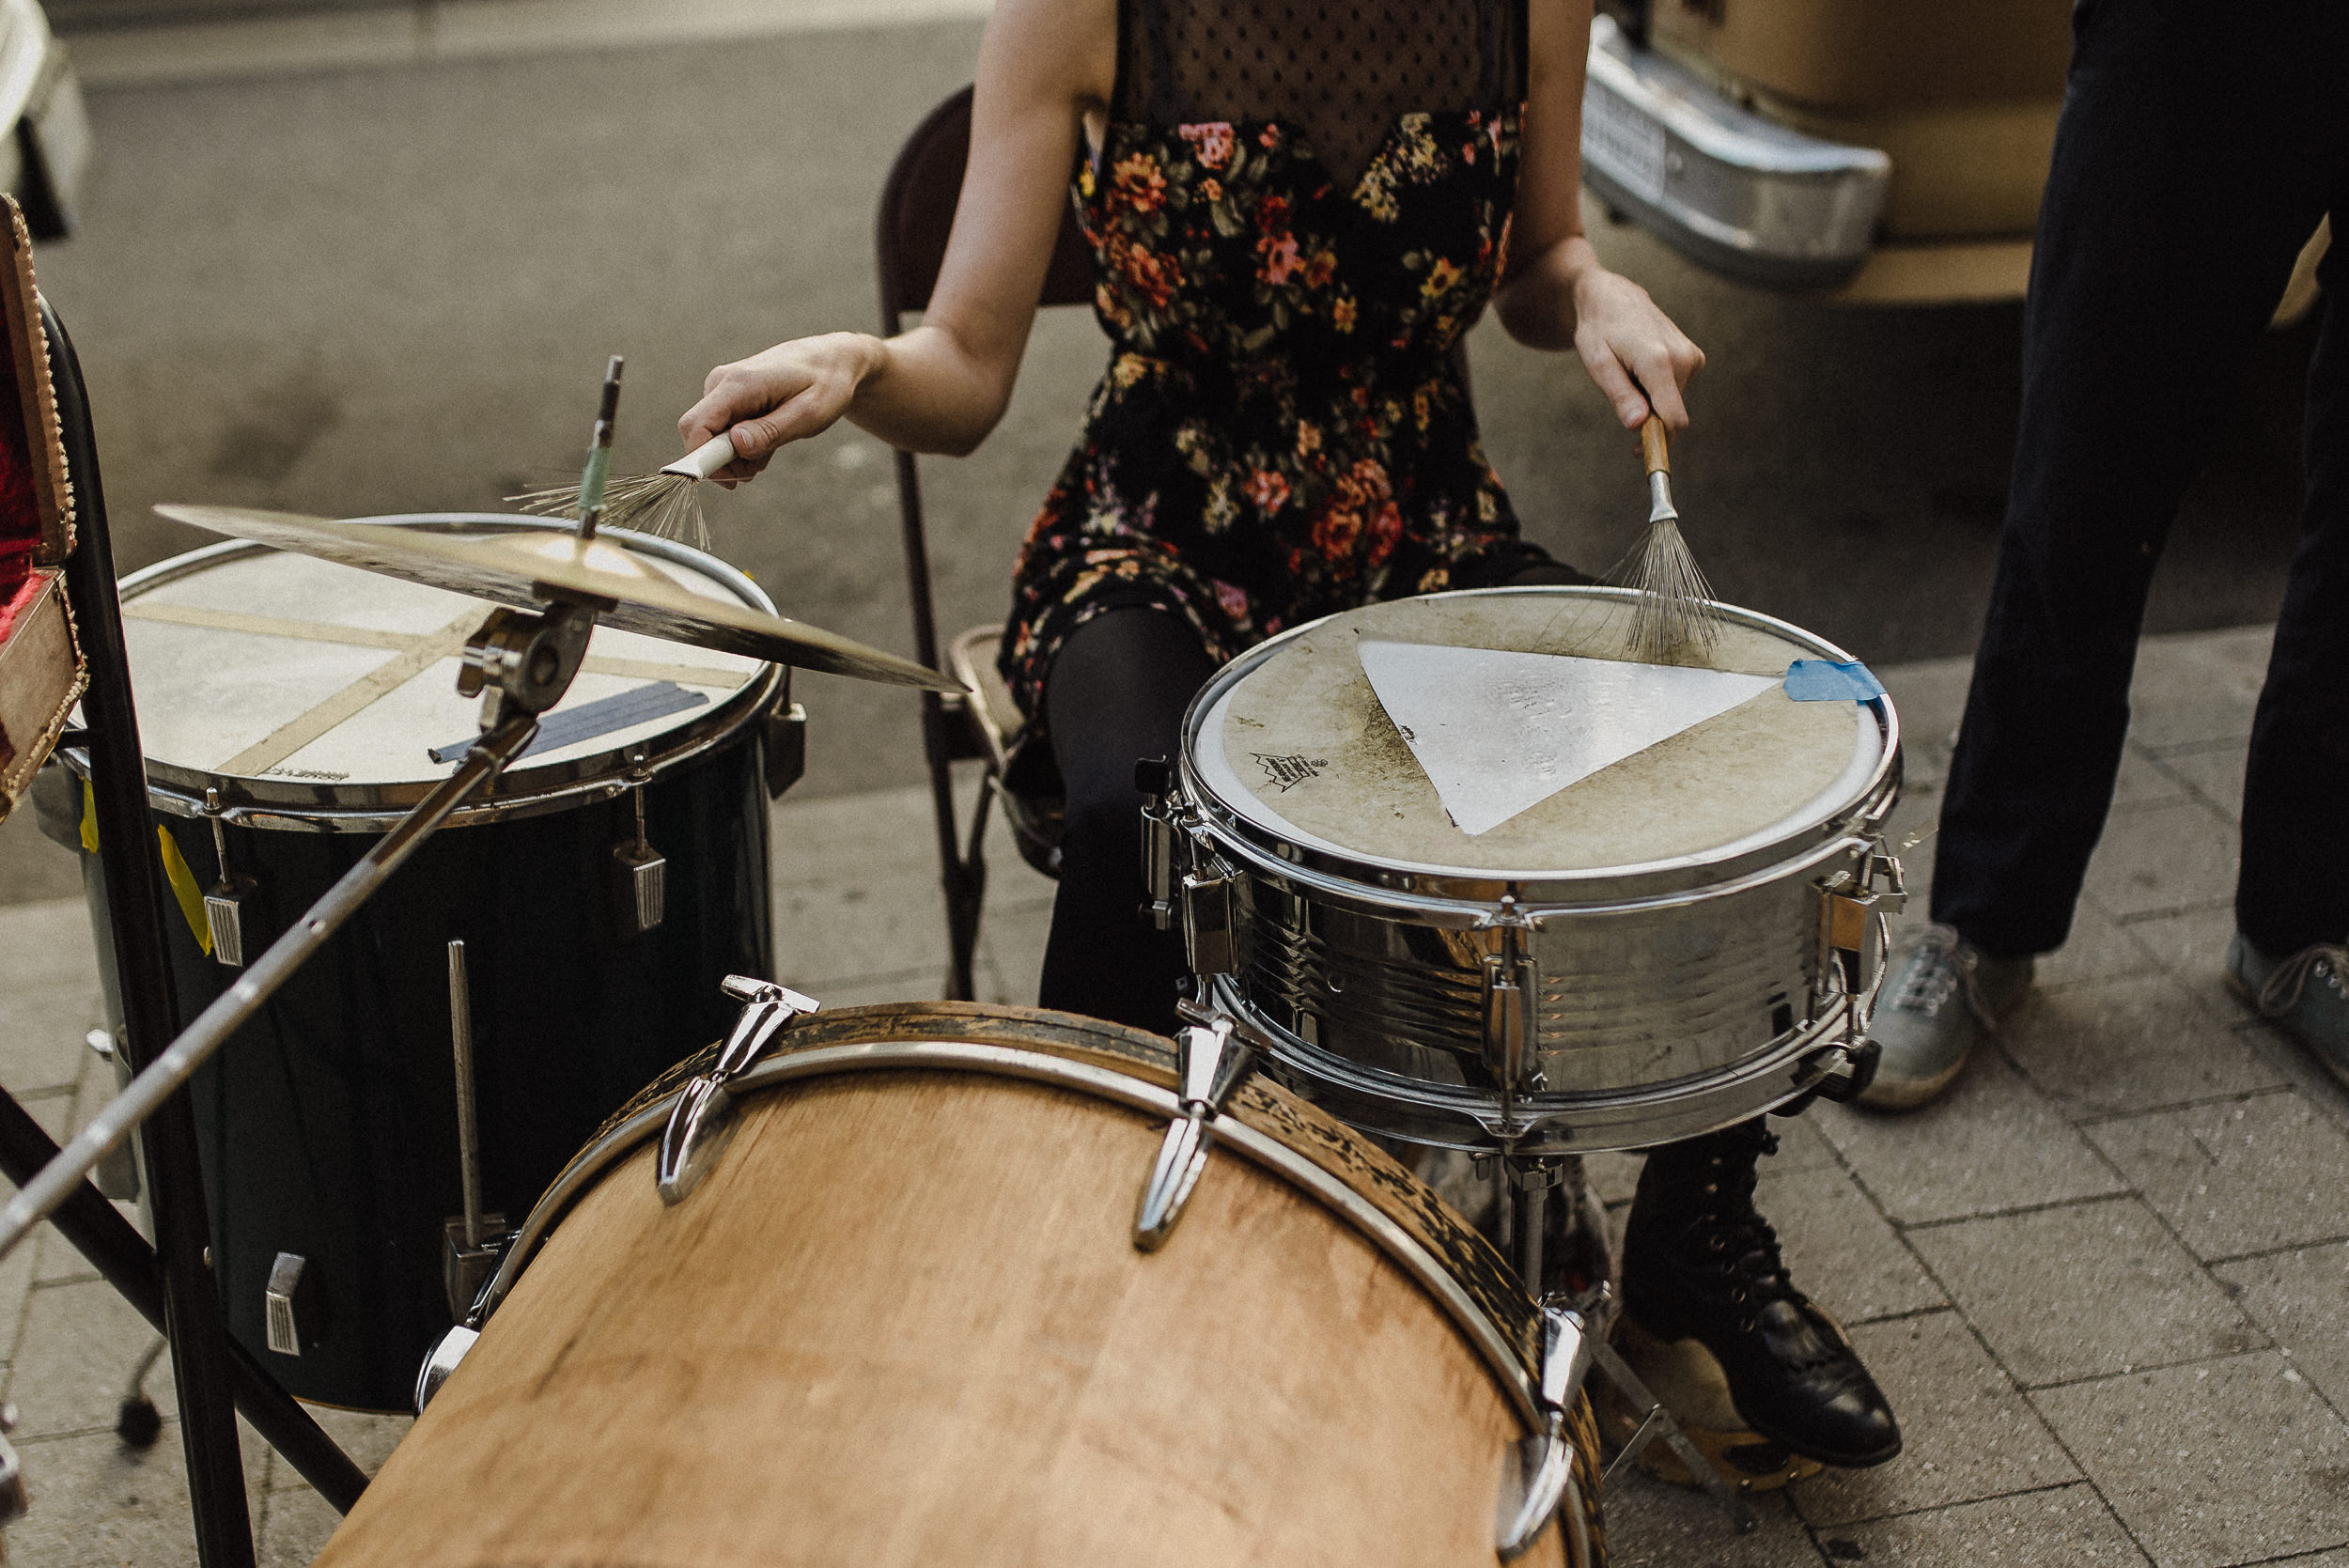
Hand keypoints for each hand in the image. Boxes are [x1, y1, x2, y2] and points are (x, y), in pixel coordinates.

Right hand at [677, 332, 881, 485]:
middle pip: (700, 437)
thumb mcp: (809, 414)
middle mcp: (722, 382)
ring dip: (738, 456)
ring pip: (711, 439)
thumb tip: (736, 445)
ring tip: (773, 445)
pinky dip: (742, 445)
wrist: (832, 361)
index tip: (731, 482)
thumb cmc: (825, 385)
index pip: (696, 426)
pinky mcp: (727, 397)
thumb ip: (771, 431)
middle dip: (727, 463)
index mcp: (739, 384)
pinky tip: (768, 438)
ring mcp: (722, 389)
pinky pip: (721, 432)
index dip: (701, 460)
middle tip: (763, 465)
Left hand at [1568, 263, 1704, 431]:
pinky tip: (1641, 366)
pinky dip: (1657, 388)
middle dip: (1646, 416)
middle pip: (1669, 414)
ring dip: (1649, 400)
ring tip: (1629, 372)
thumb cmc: (1599, 330)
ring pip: (1672, 403)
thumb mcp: (1598, 364)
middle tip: (1620, 393)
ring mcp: (1691, 356)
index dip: (1658, 442)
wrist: (1613, 297)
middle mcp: (1682, 357)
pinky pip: (1675, 390)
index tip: (1638, 452)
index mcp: (1657, 360)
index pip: (1672, 418)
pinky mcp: (1694, 357)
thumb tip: (1638, 426)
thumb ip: (1620, 395)